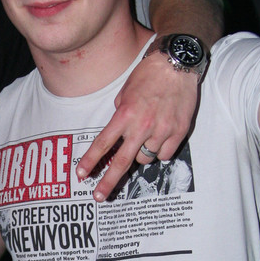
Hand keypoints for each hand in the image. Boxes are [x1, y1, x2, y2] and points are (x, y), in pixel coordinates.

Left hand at [76, 53, 199, 200]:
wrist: (177, 64)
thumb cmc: (148, 74)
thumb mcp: (125, 92)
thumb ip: (120, 114)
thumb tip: (118, 132)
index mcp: (125, 115)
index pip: (103, 143)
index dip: (90, 161)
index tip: (81, 175)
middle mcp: (142, 126)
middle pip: (122, 162)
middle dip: (108, 182)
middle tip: (99, 196)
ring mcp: (162, 130)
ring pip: (146, 159)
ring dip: (141, 154)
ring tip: (146, 135)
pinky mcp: (178, 132)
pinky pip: (165, 154)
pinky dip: (161, 150)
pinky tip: (161, 135)